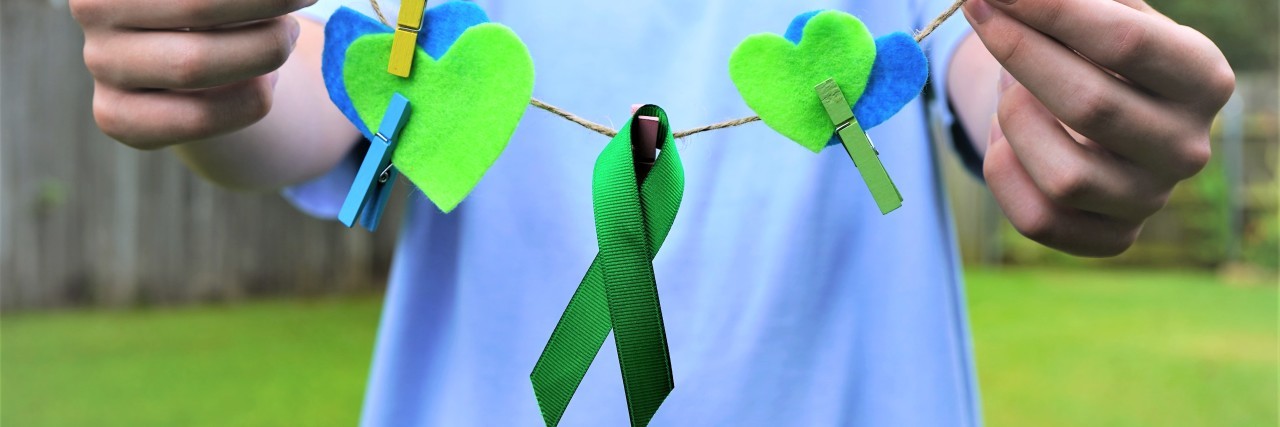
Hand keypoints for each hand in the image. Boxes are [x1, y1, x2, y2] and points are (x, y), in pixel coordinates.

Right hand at [72, 0, 316, 148]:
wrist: (199, 57)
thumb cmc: (221, 6)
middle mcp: (93, 8)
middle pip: (198, 5)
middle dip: (270, 3)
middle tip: (303, 2)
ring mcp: (100, 66)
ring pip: (194, 63)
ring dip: (264, 48)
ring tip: (286, 35)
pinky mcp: (115, 116)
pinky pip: (199, 116)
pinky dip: (250, 97)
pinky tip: (264, 79)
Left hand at [961, 0, 1234, 255]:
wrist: (1091, 120)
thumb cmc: (1093, 54)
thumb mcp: (1101, 15)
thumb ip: (1071, 3)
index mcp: (1202, 78)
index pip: (1125, 41)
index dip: (1052, 12)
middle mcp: (1187, 146)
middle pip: (1090, 105)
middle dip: (1019, 54)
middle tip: (979, 16)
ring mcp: (1150, 199)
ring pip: (1064, 177)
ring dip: (1015, 123)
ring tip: (1012, 94)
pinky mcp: (1111, 238)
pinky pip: (1039, 219)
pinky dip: (1007, 175)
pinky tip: (1008, 143)